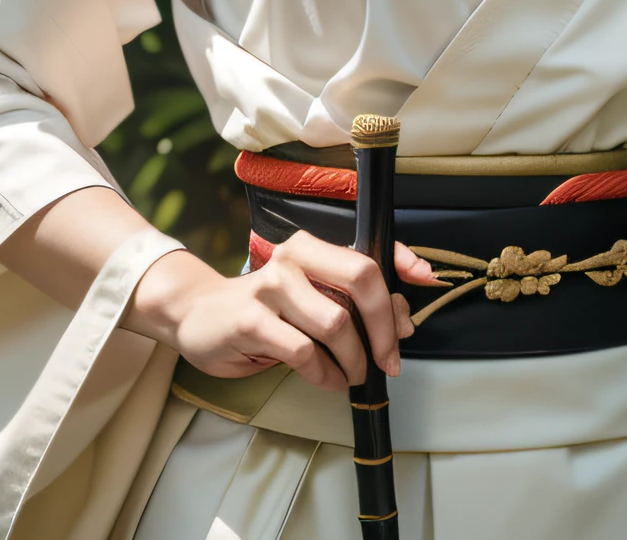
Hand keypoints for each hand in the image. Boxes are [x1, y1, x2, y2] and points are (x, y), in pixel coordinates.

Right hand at [127, 234, 435, 390]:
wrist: (199, 317)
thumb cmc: (266, 310)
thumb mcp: (312, 300)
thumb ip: (355, 304)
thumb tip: (404, 321)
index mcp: (312, 247)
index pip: (368, 250)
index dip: (402, 263)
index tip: (427, 279)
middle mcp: (293, 258)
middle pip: (361, 278)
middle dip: (384, 325)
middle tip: (389, 359)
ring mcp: (270, 286)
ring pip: (337, 323)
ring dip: (354, 359)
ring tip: (351, 374)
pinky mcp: (251, 320)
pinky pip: (306, 353)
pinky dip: (326, 374)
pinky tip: (327, 379)